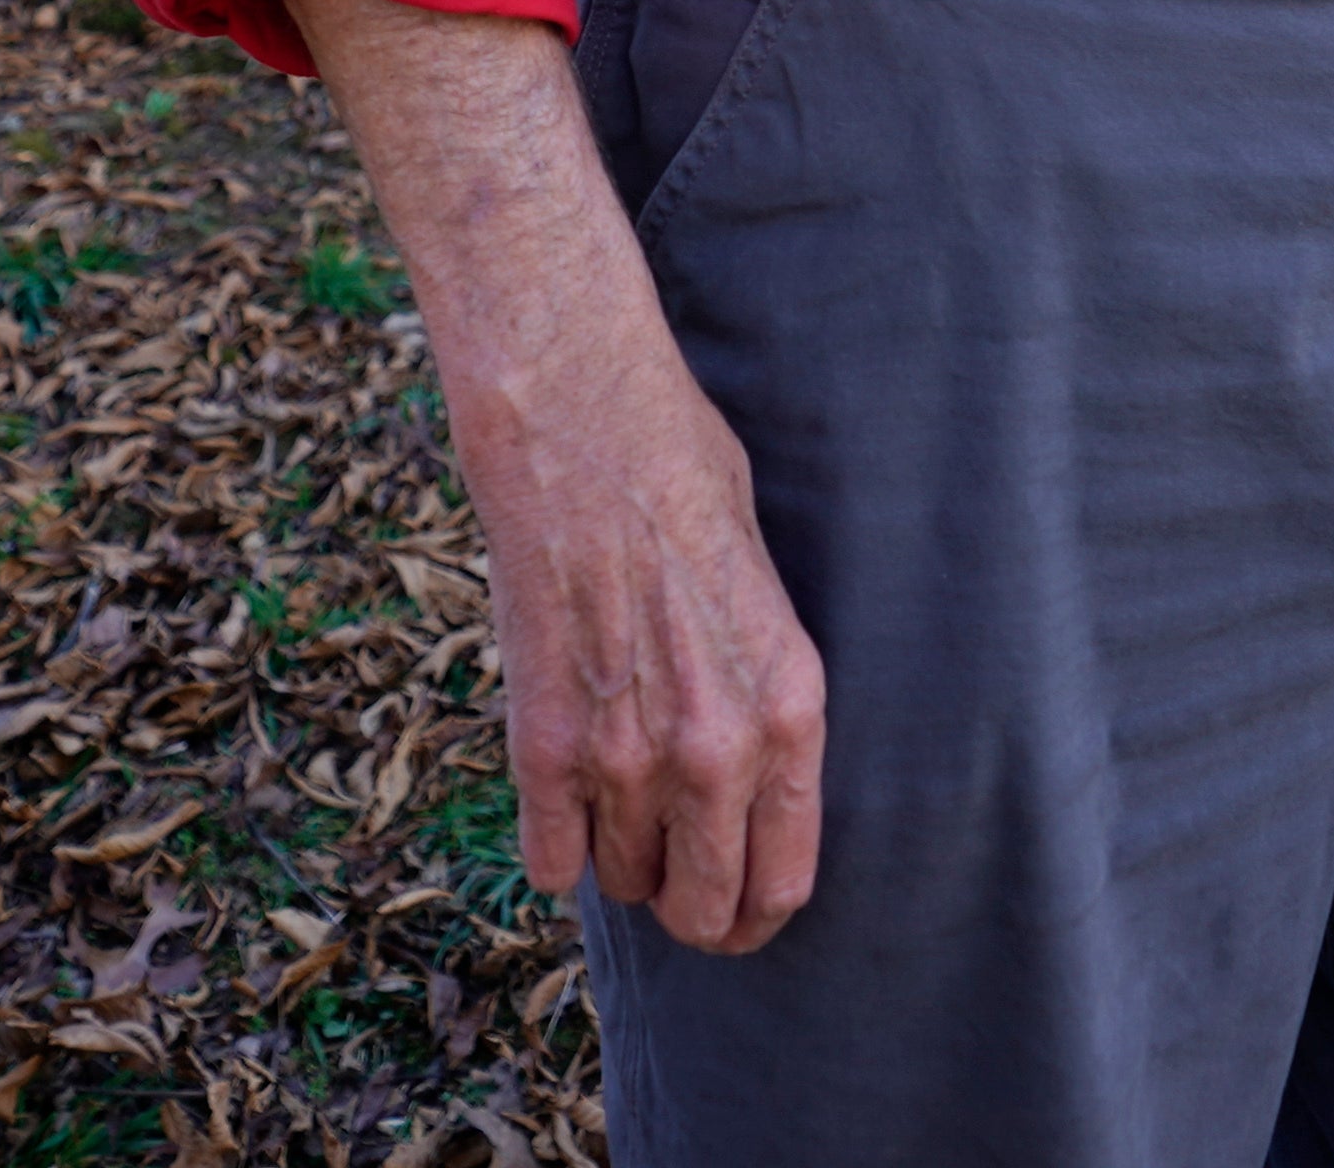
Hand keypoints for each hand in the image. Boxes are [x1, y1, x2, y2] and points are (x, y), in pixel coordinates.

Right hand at [271, 0, 827, 950]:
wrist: (581, 423)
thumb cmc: (684, 480)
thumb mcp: (767, 588)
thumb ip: (761, 696)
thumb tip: (747, 777)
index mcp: (790, 706)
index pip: (785, 878)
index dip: (757, 910)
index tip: (736, 906)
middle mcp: (715, 746)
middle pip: (704, 906)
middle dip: (693, 909)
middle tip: (675, 881)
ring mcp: (624, 750)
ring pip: (624, 883)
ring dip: (623, 863)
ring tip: (619, 806)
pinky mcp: (543, 738)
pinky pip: (552, 854)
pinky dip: (557, 842)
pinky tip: (563, 799)